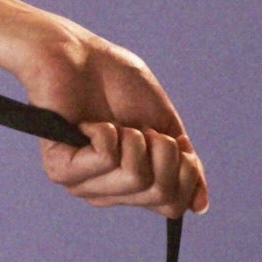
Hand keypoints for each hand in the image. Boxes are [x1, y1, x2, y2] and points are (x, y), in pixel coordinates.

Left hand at [20, 26, 209, 215]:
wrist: (77, 56)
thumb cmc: (119, 85)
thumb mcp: (165, 127)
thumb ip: (183, 166)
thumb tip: (200, 205)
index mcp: (131, 187)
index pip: (173, 206)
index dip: (185, 171)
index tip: (173, 142)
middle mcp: (107, 193)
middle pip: (160, 194)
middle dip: (163, 150)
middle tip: (139, 128)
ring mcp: (82, 185)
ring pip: (136, 177)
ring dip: (134, 138)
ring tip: (115, 124)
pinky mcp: (60, 170)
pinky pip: (107, 159)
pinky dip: (107, 132)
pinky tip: (90, 123)